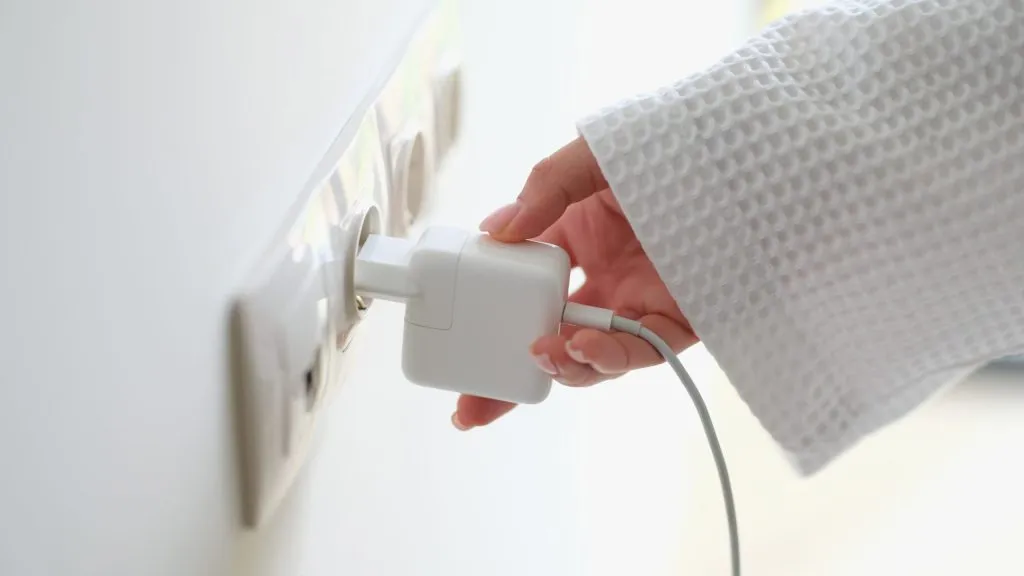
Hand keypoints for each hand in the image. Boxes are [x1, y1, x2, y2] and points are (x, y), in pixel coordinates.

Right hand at [452, 137, 696, 429]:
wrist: (741, 155)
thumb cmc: (667, 149)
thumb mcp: (591, 158)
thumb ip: (544, 188)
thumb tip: (496, 232)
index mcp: (575, 242)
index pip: (522, 291)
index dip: (490, 319)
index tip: (456, 339)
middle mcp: (603, 280)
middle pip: (547, 340)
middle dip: (507, 380)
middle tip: (471, 405)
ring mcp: (638, 304)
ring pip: (589, 356)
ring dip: (560, 367)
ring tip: (539, 355)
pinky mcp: (678, 322)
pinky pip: (639, 351)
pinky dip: (606, 355)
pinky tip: (580, 346)